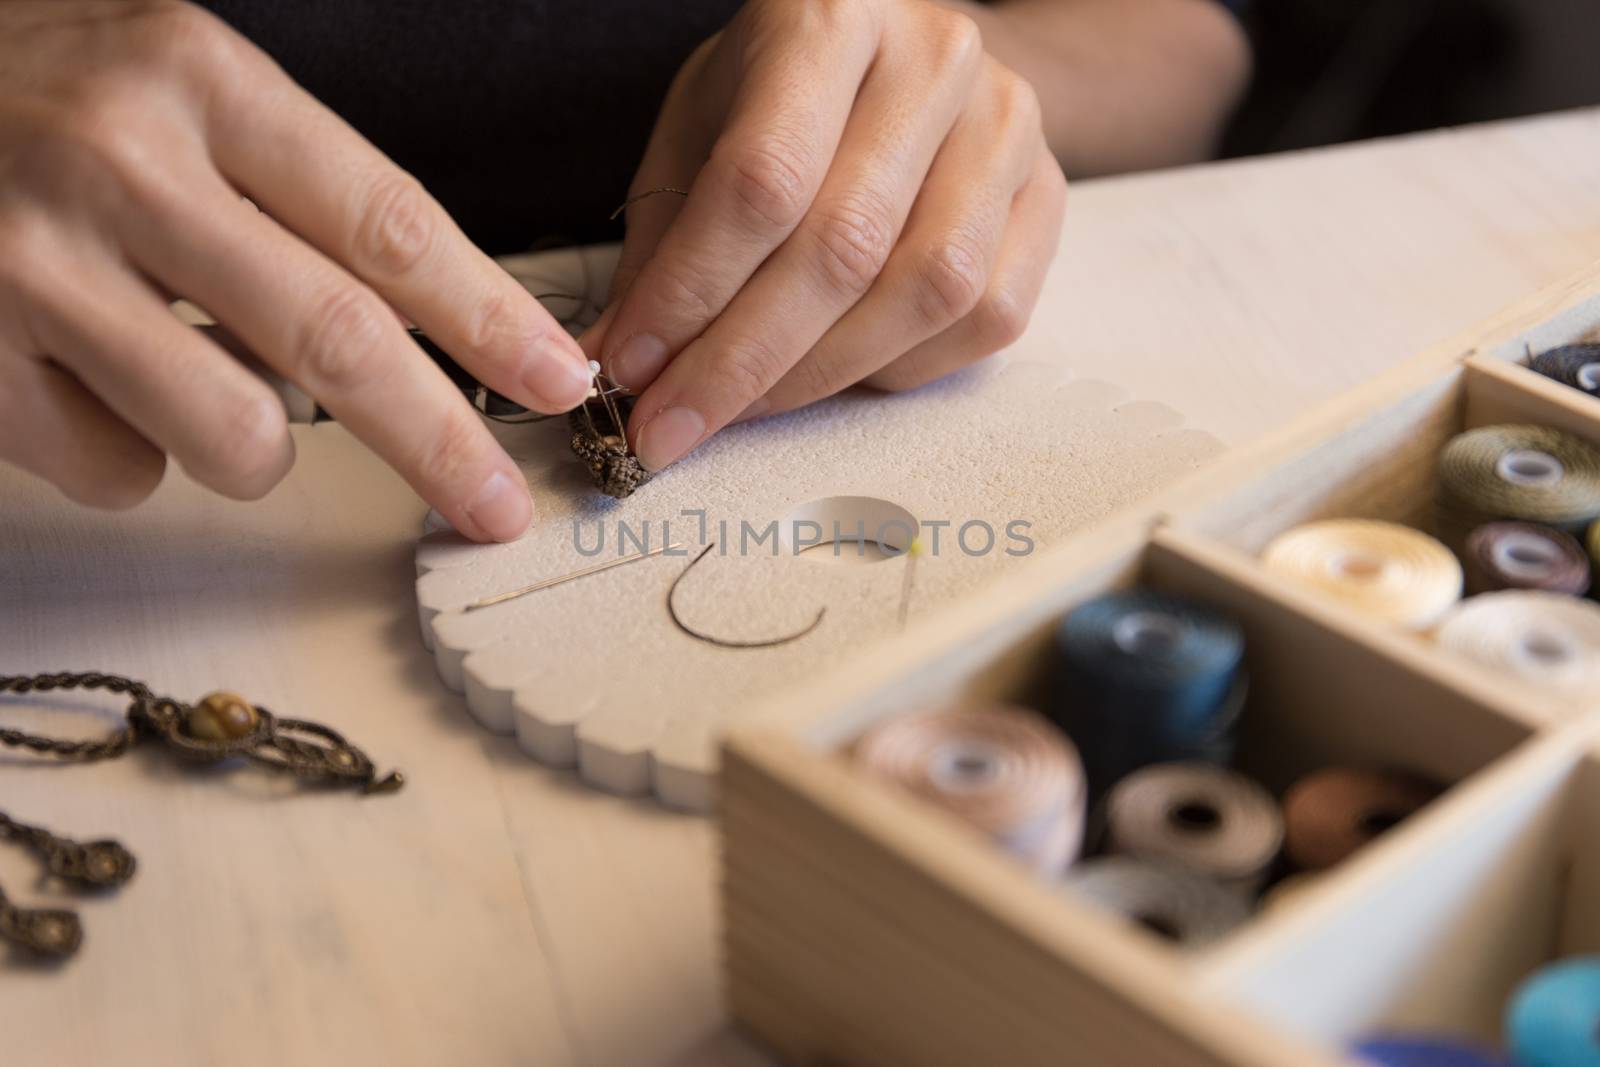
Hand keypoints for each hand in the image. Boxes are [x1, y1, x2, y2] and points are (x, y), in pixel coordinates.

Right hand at [0, 1, 592, 540]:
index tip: (559, 383)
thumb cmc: (39, 103)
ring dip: (251, 442)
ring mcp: (27, 263)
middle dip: (440, 441)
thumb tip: (434, 344)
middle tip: (498, 507)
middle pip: (335, 340)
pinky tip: (80, 380)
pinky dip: (128, 452)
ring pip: (234, 432)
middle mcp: (115, 160)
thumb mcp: (174, 97)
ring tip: (191, 375)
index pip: (386, 221)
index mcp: (195, 76)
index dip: (488, 318)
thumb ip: (295, 201)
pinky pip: (117, 471)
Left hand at [585, 0, 1066, 471]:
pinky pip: (984, 318)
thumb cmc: (792, 92)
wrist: (910, 53)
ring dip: (819, 377)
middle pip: (843, 248)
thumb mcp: (704, 125)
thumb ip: (668, 237)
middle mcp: (935, 61)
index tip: (632, 369)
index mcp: (830, 18)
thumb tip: (627, 358)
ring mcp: (1007, 128)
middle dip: (742, 361)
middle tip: (675, 424)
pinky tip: (839, 369)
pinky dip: (899, 367)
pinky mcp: (1048, 195)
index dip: (691, 292)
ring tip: (745, 407)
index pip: (762, 180)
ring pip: (923, 293)